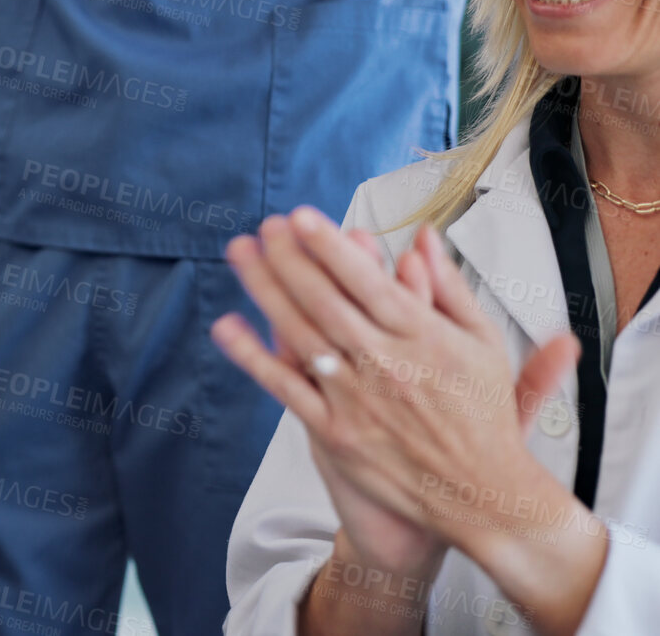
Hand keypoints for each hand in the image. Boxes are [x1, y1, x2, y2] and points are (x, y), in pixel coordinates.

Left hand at [213, 211, 581, 564]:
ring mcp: (356, 398)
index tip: (301, 218)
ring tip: (241, 254)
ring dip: (266, 291)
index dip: (330, 248)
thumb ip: (450, 288)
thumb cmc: (482, 416)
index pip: (367, 282)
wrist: (481, 495)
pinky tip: (229, 326)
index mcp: (422, 337)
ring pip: (300, 335)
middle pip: (325, 301)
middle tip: (264, 226)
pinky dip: (255, 357)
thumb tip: (423, 238)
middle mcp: (385, 364)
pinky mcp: (334, 432)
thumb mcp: (483, 343)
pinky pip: (287, 388)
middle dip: (289, 258)